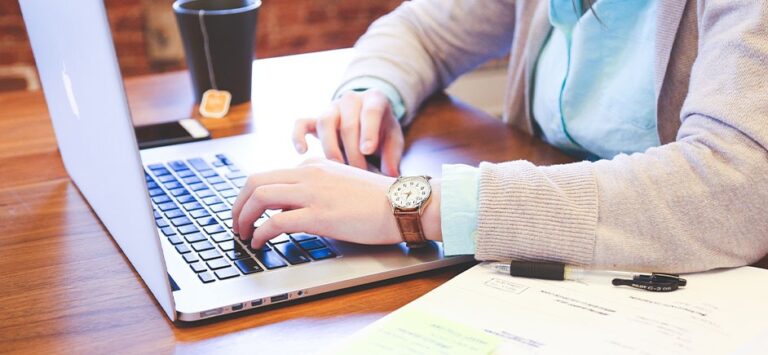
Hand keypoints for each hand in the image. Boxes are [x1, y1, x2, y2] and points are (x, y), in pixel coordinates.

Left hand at [231, 159, 441, 248]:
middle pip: (256, 181)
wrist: (402, 204)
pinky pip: (276, 221)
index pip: (270, 175)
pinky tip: (260, 243)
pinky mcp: (319, 215)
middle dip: (238, 204)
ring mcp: (313, 193)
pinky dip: (260, 233)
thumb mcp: (343, 183)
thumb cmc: (379, 200)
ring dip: (243, 217)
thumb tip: (297, 206)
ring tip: (243, 234)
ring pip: (260, 197)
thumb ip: (319, 188)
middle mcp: (309, 174)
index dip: (252, 196)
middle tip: (236, 223)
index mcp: (314, 166)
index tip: (248, 212)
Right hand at [292, 89, 403, 176]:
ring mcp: (331, 108)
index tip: (367, 150)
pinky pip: (301, 123)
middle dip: (352, 151)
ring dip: (331, 148)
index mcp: (374, 99)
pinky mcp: (315, 119)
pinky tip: (303, 152)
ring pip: (325, 122)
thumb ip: (393, 156)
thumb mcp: (393, 140)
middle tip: (359, 172)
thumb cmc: (382, 132)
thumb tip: (391, 176)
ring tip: (337, 168)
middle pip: (347, 123)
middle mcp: (351, 100)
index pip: (371, 111)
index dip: (368, 131)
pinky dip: (298, 136)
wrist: (367, 120)